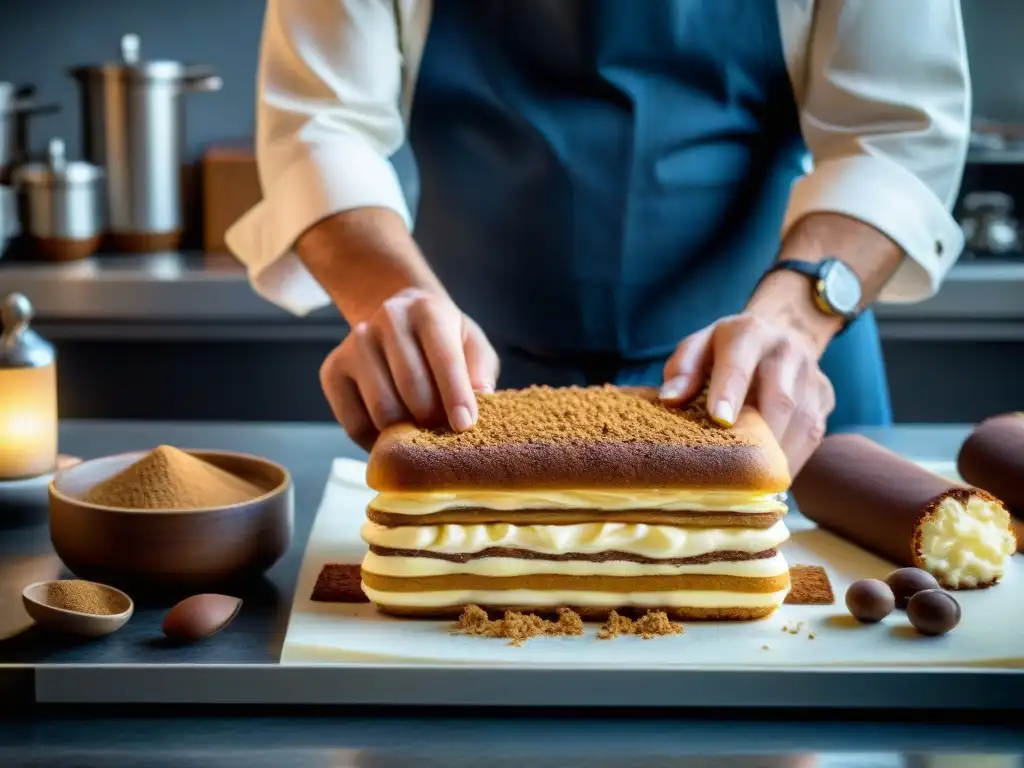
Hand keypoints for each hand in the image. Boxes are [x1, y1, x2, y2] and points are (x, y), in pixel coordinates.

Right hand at [319, 288, 499, 451]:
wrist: (398, 319)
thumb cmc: (442, 339)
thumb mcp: (471, 344)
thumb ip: (479, 369)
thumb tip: (480, 397)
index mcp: (426, 310)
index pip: (444, 358)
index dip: (456, 396)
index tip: (464, 425)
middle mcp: (386, 320)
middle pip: (411, 387)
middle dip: (433, 420)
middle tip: (445, 436)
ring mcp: (354, 344)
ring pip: (381, 409)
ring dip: (406, 434)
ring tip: (421, 437)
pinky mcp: (332, 370)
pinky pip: (354, 424)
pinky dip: (376, 442)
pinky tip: (393, 437)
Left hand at [660, 313, 835, 474]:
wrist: (781, 331)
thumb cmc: (728, 348)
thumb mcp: (700, 346)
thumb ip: (683, 369)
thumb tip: (670, 400)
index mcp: (748, 333)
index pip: (739, 365)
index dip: (730, 393)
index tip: (720, 421)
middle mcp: (786, 351)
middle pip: (779, 399)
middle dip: (760, 437)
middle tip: (736, 470)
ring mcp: (812, 375)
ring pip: (801, 421)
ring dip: (778, 456)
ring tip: (753, 483)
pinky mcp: (825, 397)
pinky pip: (813, 434)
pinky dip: (792, 459)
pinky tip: (772, 478)